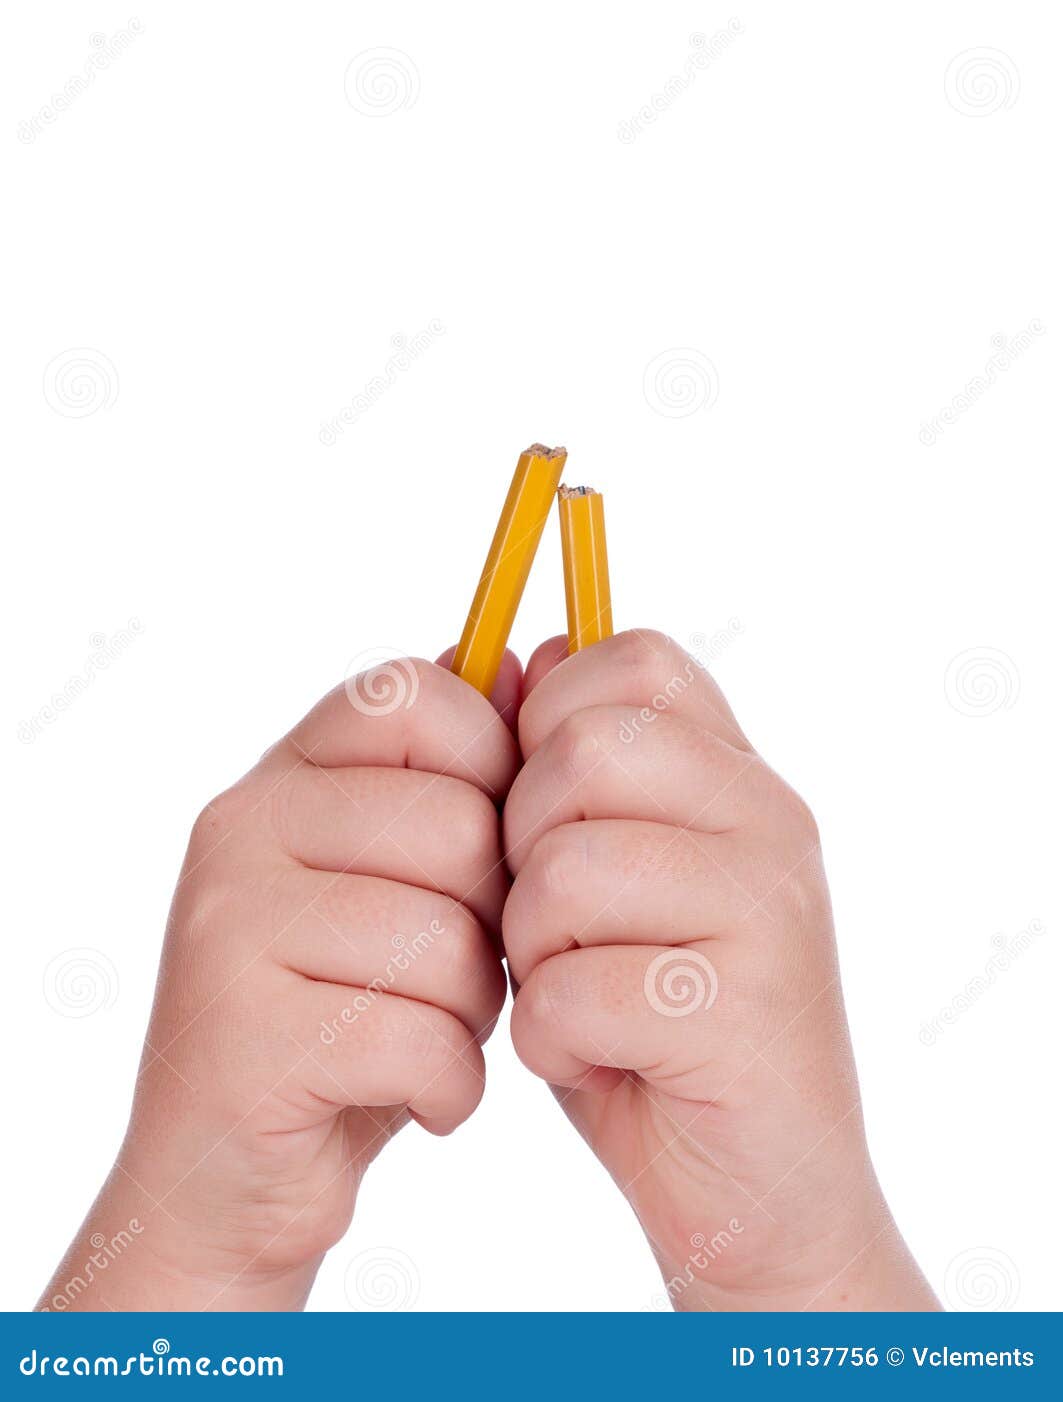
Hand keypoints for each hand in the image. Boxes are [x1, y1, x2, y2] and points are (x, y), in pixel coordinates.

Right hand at [39, 655, 519, 1311]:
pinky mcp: (242, 1034)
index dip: (488, 768)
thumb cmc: (345, 1012)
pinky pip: (420, 1041)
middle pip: (455, 828)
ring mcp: (230, 926)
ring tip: (429, 1034)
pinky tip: (413, 1095)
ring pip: (446, 942)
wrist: (232, 1177)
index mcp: (282, 774)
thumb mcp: (398, 881)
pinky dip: (447, 1088)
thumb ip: (449, 777)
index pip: (415, 697)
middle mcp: (241, 827)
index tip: (482, 848)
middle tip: (453, 974)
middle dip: (490, 920)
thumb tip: (524, 662)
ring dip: (471, 1014)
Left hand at [502, 631, 938, 1311]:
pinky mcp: (742, 1014)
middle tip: (549, 922)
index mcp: (738, 777)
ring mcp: (767, 913)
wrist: (760, 1195)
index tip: (545, 811)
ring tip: (572, 993)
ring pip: (565, 872)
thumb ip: (569, 775)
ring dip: (531, 952)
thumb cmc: (654, 1025)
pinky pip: (575, 989)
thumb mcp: (606, 881)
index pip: (631, 659)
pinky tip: (594, 1058)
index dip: (549, 720)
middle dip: (523, 844)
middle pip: (580, 752)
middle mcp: (769, 822)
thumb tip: (514, 659)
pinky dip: (553, 1040)